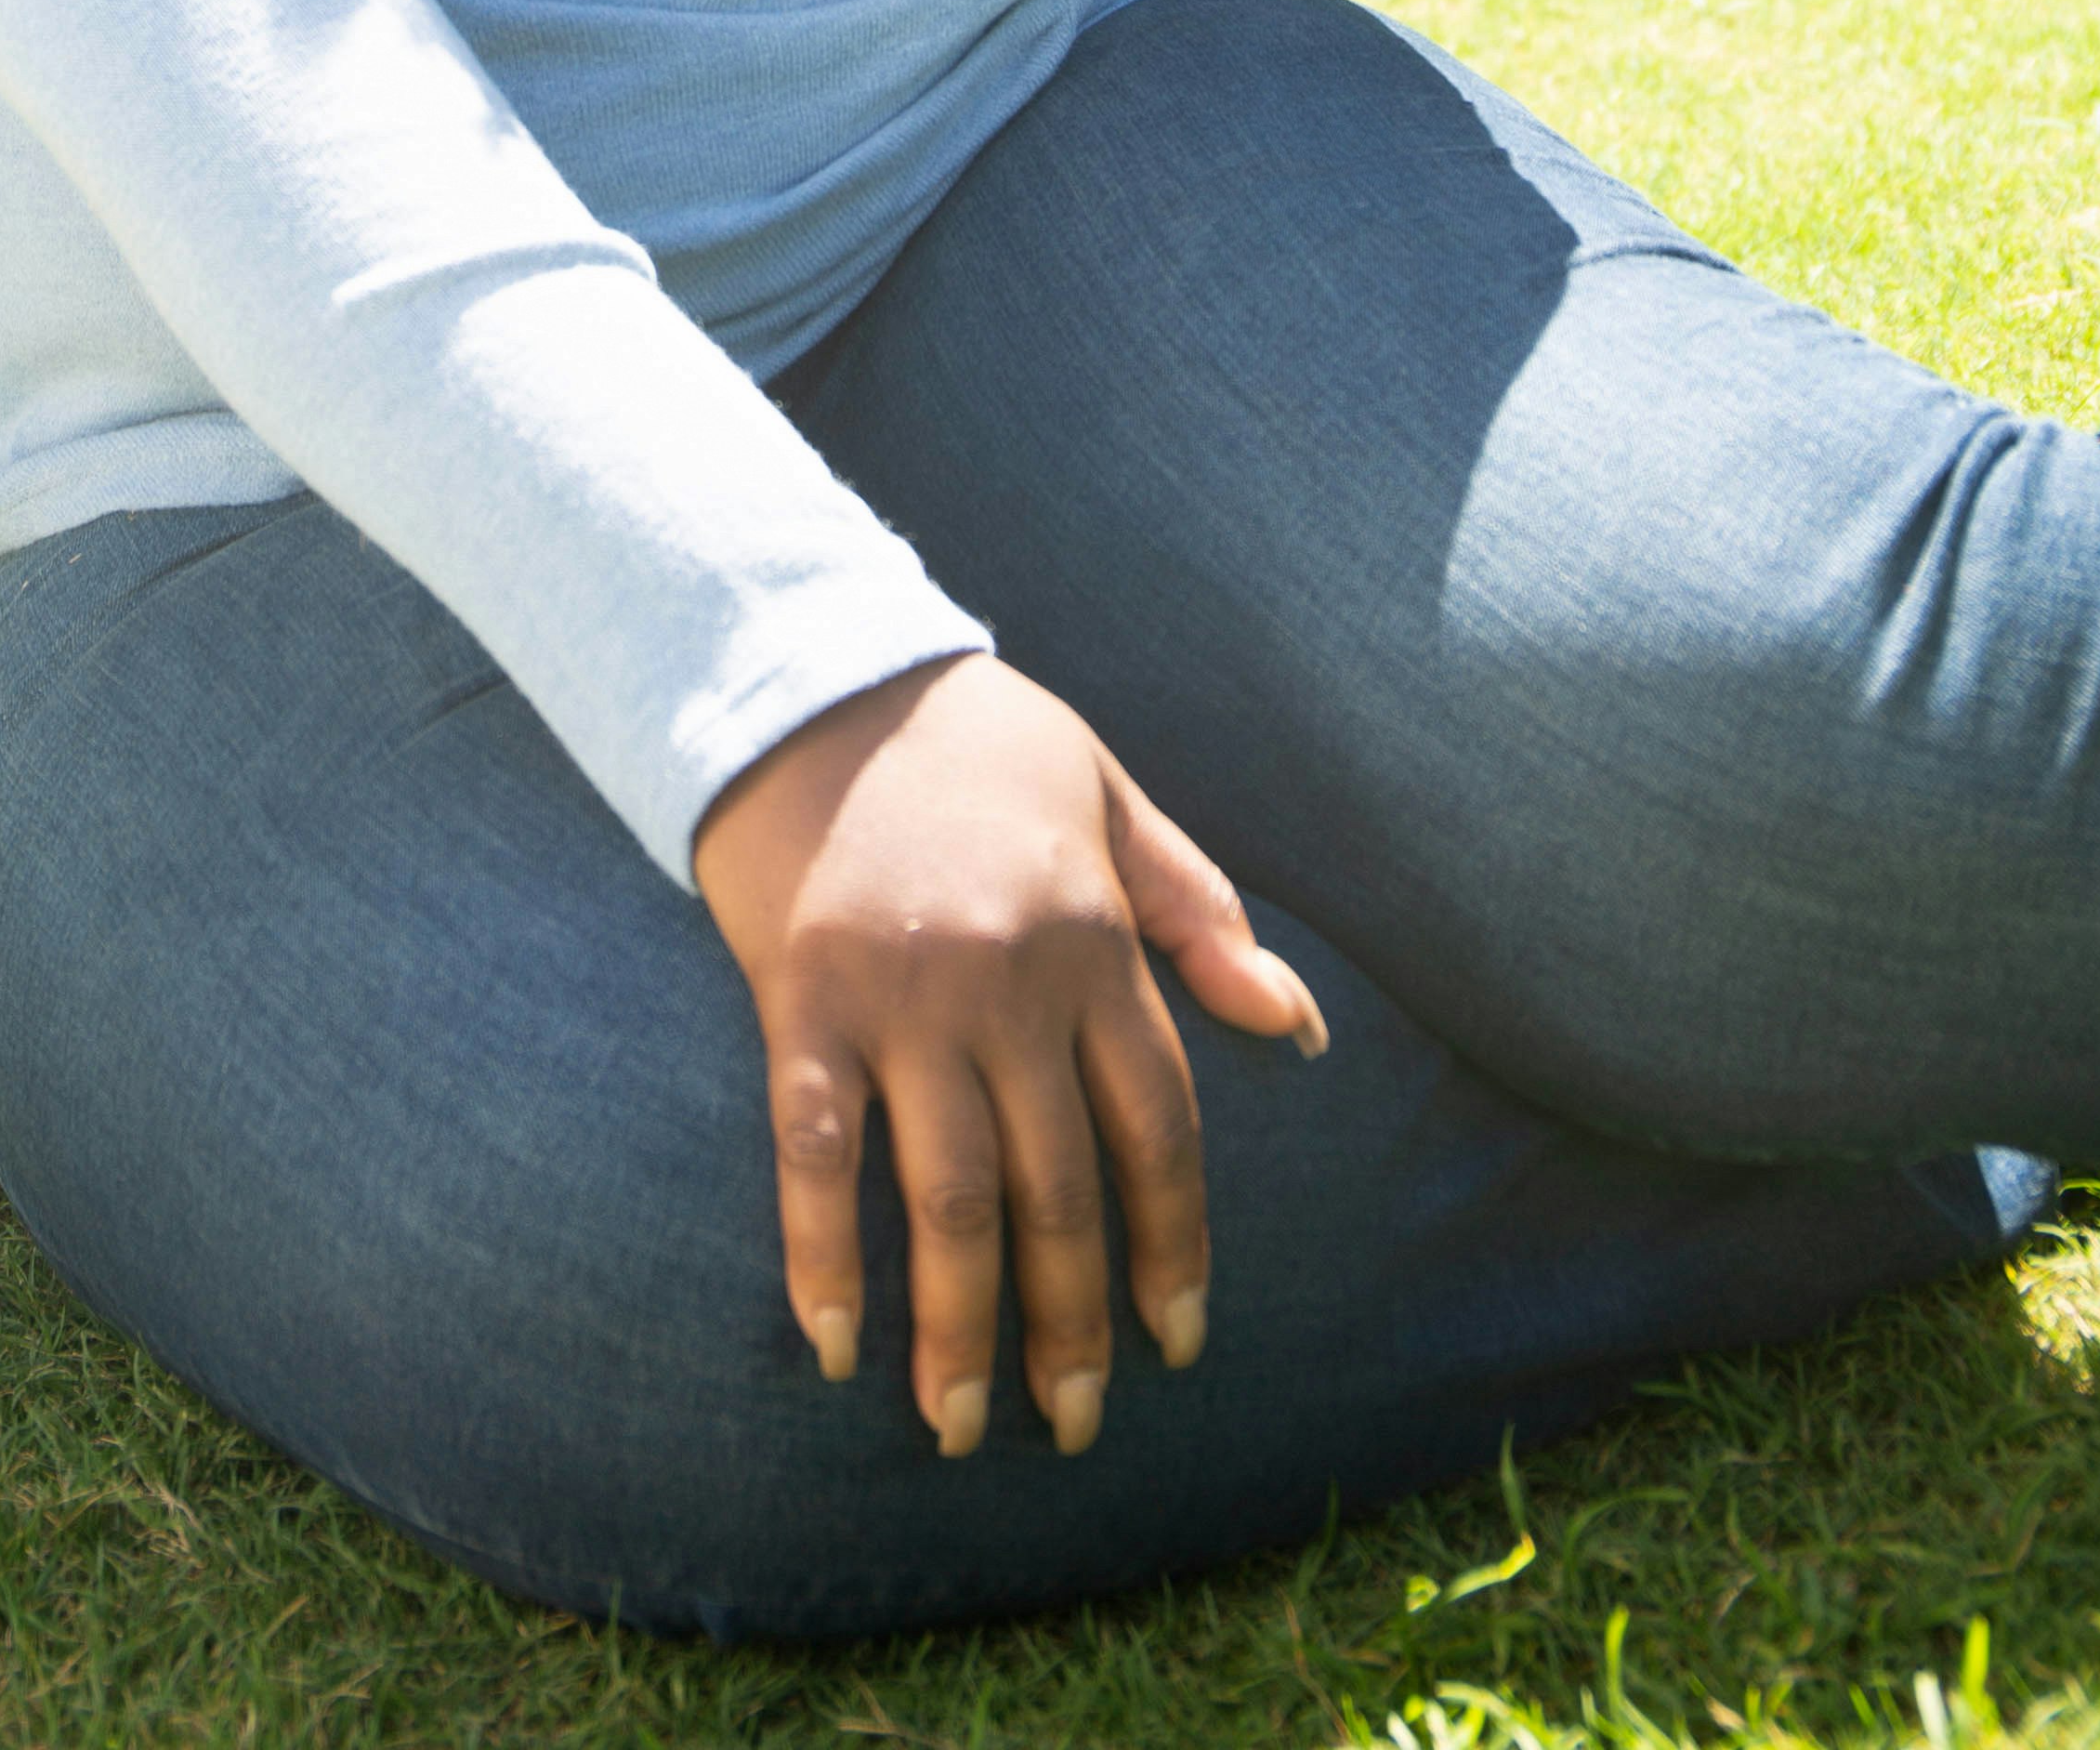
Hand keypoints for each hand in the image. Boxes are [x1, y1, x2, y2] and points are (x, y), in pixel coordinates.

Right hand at [694, 655, 1326, 1456]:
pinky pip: (816, 1149)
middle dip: (1074, 1319)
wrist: (819, 676)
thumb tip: (1297, 1023)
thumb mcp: (1110, 799)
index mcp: (1093, 941)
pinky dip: (823, 1254)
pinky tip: (832, 1343)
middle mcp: (1008, 983)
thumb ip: (1196, 910)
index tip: (1178, 1341)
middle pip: (1059, 1185)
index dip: (1173, 1243)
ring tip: (957, 1424)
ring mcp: (902, 996)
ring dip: (959, 1323)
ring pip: (949, 1193)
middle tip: (1076, 1424)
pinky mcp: (802, 997)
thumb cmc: (975, 741)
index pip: (1158, 1125)